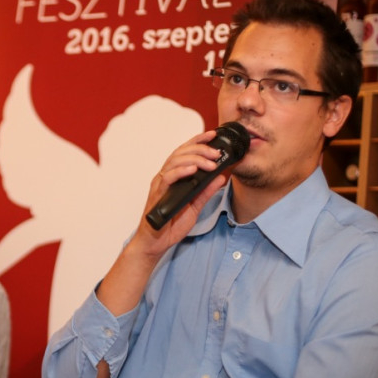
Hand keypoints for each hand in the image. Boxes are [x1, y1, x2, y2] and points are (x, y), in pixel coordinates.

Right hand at [136, 129, 226, 251]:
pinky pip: (168, 178)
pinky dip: (181, 172)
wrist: (156, 243)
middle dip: (200, 149)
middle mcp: (165, 176)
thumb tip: (221, 177)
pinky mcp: (157, 194)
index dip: (198, 141)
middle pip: (181, 152)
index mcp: (173, 176)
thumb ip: (206, 192)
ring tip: (210, 162)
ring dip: (194, 159)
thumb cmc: (171, 224)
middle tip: (216, 152)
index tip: (213, 135)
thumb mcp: (195, 206)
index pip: (185, 151)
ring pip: (175, 161)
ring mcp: (160, 184)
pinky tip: (193, 170)